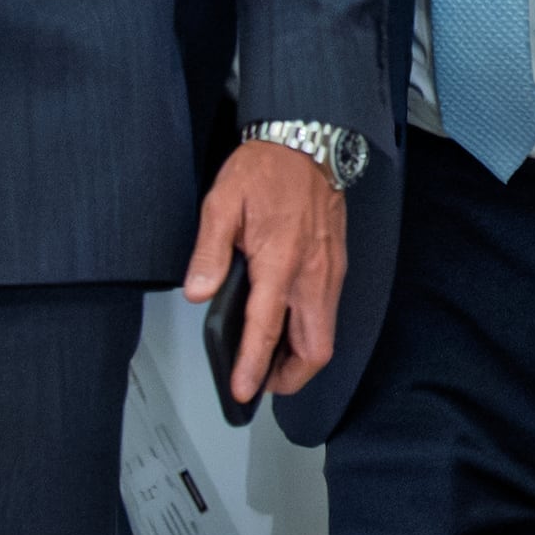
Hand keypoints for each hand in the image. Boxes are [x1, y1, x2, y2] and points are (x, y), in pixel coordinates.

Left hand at [185, 137, 346, 402]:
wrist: (308, 143)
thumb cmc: (267, 170)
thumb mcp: (222, 205)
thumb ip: (209, 253)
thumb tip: (198, 293)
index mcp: (280, 261)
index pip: (267, 329)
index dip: (254, 367)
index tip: (244, 391)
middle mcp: (312, 273)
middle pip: (315, 348)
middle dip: (290, 376)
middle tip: (262, 383)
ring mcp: (330, 271)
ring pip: (325, 334)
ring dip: (302, 356)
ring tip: (270, 360)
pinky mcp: (336, 264)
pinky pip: (328, 312)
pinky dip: (311, 332)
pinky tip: (288, 325)